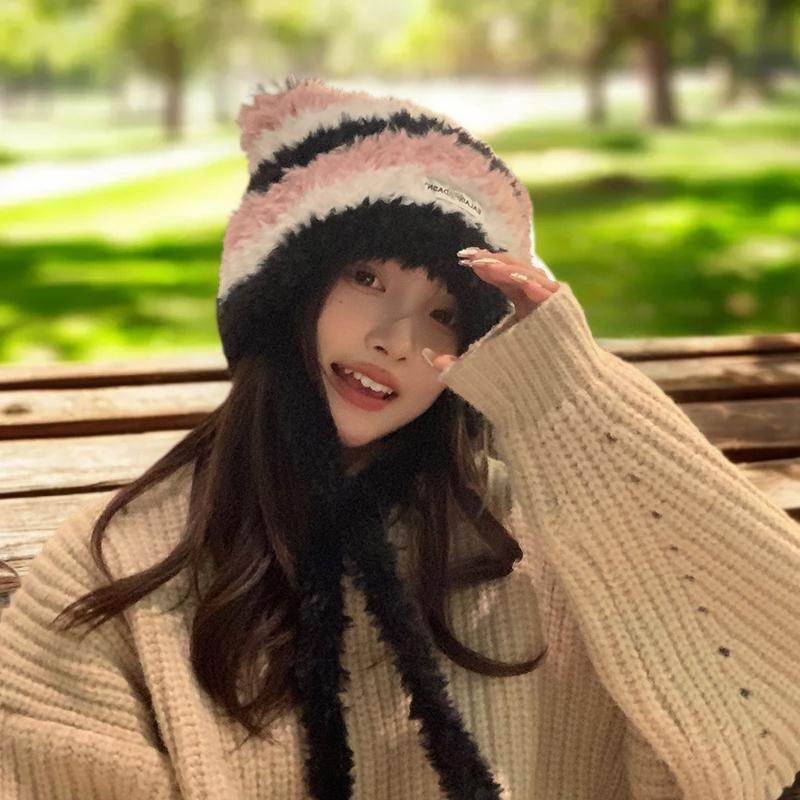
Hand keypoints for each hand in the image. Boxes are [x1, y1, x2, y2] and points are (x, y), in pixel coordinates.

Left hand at [421, 248, 560, 374]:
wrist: (555, 402)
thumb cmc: (520, 386)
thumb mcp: (481, 367)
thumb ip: (457, 362)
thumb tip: (428, 356)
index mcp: (524, 308)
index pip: (505, 278)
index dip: (486, 267)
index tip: (462, 260)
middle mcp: (539, 302)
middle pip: (517, 270)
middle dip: (493, 259)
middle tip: (469, 255)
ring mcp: (552, 306)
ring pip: (530, 275)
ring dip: (506, 268)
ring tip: (483, 264)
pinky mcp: (563, 313)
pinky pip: (548, 291)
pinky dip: (530, 282)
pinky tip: (510, 277)